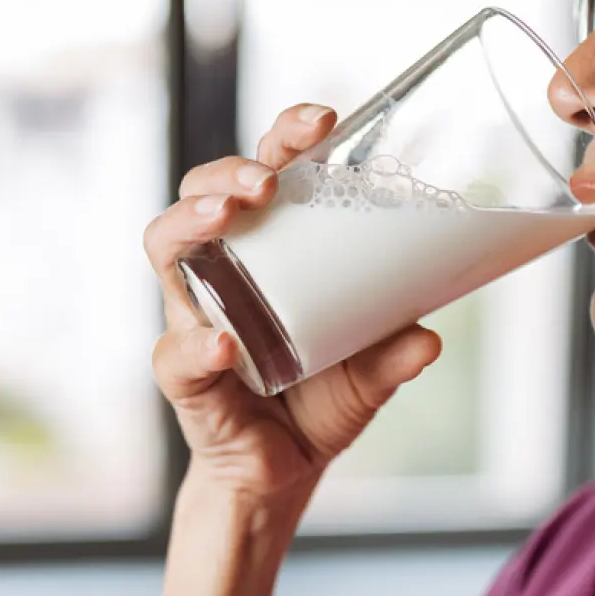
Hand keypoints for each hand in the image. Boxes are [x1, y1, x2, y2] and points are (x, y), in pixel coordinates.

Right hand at [144, 104, 443, 499]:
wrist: (282, 476)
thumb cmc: (318, 403)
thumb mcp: (371, 374)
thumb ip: (394, 354)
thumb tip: (429, 337)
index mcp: (265, 252)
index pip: (261, 173)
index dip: (285, 137)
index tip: (324, 119)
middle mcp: (219, 271)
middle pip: (200, 191)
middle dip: (228, 171)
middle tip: (267, 180)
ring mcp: (192, 315)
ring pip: (165, 247)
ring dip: (192, 221)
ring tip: (228, 217)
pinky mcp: (183, 373)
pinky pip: (174, 350)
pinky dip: (198, 343)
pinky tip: (225, 342)